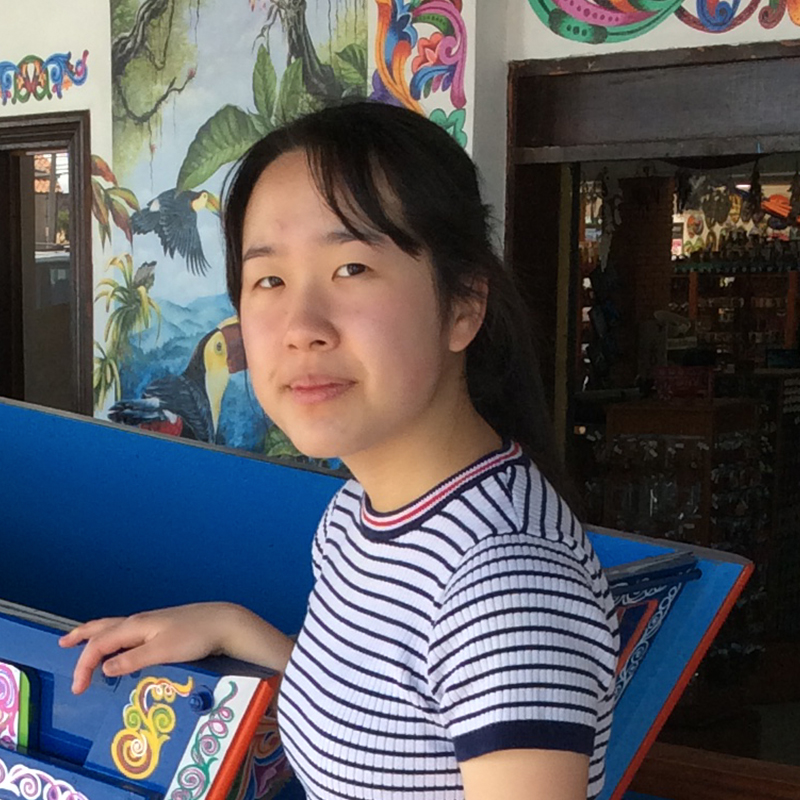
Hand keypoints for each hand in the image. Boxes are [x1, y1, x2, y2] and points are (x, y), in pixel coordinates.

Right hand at [59, 602, 238, 694]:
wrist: (224, 623)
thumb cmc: (196, 636)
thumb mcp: (163, 651)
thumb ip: (132, 659)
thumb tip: (104, 667)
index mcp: (136, 626)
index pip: (99, 644)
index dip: (84, 666)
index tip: (77, 689)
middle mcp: (140, 621)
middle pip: (103, 627)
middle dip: (82, 636)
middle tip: (63, 644)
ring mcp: (152, 623)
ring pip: (116, 627)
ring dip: (98, 635)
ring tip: (85, 642)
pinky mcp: (163, 628)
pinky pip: (129, 632)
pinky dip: (115, 638)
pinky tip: (121, 646)